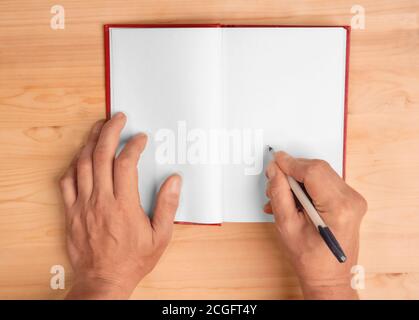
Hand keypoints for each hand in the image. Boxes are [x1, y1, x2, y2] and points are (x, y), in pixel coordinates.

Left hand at [59, 113, 181, 298]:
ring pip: (82, 164)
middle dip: (110, 131)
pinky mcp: (71, 212)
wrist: (103, 281)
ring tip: (99, 128)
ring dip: (90, 142)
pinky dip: (73, 165)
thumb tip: (175, 180)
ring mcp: (83, 205)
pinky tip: (81, 156)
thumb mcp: (160, 237)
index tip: (141, 138)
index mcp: (123, 205)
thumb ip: (168, 206)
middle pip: (100, 155)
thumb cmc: (132, 260)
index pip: (125, 163)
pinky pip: (67, 182)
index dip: (133, 145)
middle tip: (117, 118)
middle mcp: (101, 200)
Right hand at [264, 151, 366, 298]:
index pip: (313, 171)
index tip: (275, 161)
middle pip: (318, 169)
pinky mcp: (350, 200)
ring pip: (321, 173)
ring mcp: (354, 199)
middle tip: (274, 182)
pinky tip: (293, 199)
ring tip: (281, 197)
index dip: (291, 163)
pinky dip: (307, 186)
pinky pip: (325, 182)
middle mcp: (352, 200)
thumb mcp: (287, 226)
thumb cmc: (311, 260)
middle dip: (293, 171)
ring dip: (298, 179)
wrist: (329, 277)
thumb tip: (275, 171)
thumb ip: (279, 194)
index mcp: (339, 208)